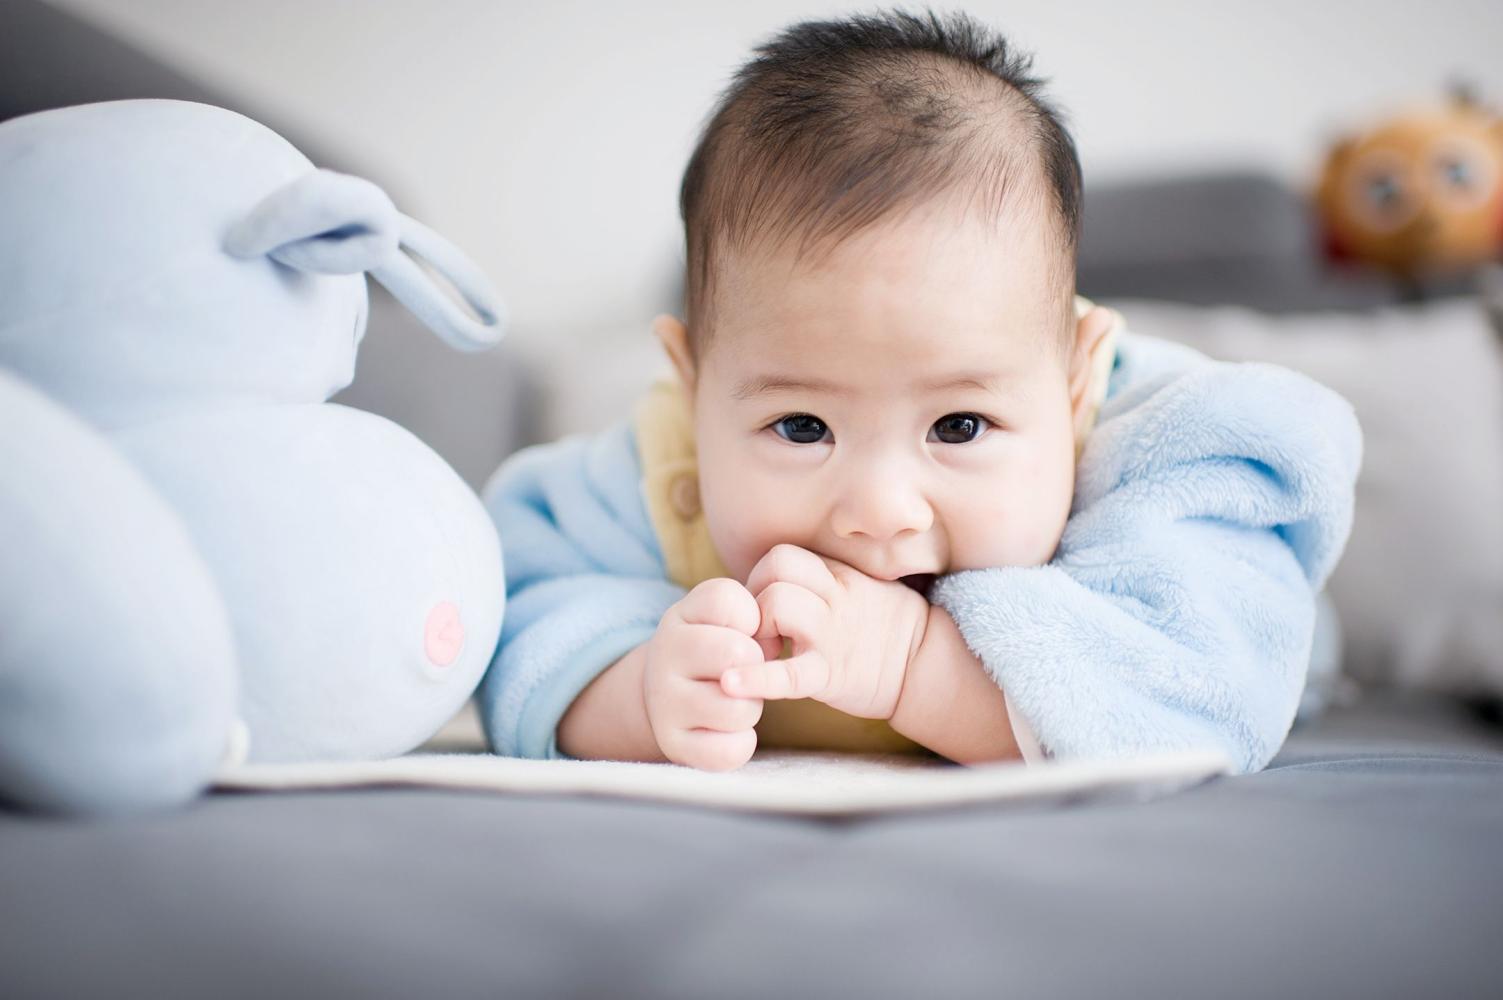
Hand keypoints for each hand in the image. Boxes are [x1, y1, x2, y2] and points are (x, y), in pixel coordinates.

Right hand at [642, 578, 765, 770]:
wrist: (668, 695)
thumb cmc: (712, 650)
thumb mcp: (722, 616)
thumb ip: (752, 611)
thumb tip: (771, 648)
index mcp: (679, 617)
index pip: (727, 600)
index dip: (751, 618)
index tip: (741, 632)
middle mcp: (663, 656)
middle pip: (742, 654)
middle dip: (757, 668)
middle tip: (743, 675)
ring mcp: (664, 703)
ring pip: (740, 708)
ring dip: (751, 708)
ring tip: (734, 702)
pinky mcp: (674, 744)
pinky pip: (729, 750)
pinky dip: (741, 743)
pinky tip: (728, 731)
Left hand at [722, 543, 930, 719]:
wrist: (924, 666)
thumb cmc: (882, 627)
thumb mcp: (855, 588)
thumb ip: (819, 579)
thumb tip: (770, 580)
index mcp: (837, 576)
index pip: (781, 556)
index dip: (760, 578)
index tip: (761, 608)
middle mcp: (833, 598)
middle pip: (773, 571)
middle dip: (753, 599)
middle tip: (757, 630)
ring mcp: (831, 635)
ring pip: (776, 604)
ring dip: (755, 629)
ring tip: (762, 652)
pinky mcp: (830, 675)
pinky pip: (788, 674)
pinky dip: (756, 679)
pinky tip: (731, 684)